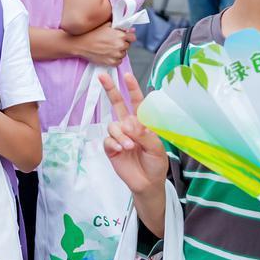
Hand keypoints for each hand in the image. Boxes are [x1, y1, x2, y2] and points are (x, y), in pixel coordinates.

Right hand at [76, 24, 134, 66]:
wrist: (81, 44)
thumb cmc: (92, 33)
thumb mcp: (106, 25)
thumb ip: (120, 27)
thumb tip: (130, 29)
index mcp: (120, 35)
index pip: (133, 38)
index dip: (128, 37)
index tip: (123, 37)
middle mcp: (120, 45)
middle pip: (128, 46)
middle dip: (122, 44)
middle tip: (112, 42)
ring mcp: (116, 55)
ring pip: (123, 54)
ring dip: (118, 51)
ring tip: (108, 48)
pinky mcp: (111, 62)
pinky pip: (118, 61)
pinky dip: (114, 59)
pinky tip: (107, 54)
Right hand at [100, 73, 168, 194]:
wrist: (147, 183)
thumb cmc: (156, 163)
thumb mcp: (157, 148)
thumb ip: (145, 135)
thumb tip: (129, 125)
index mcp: (143, 123)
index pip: (137, 102)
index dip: (132, 89)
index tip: (127, 75)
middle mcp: (129, 126)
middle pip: (117, 104)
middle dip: (110, 89)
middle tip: (102, 76)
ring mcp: (119, 136)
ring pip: (113, 125)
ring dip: (121, 135)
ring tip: (130, 146)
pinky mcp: (111, 148)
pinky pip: (108, 140)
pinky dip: (114, 143)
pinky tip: (121, 150)